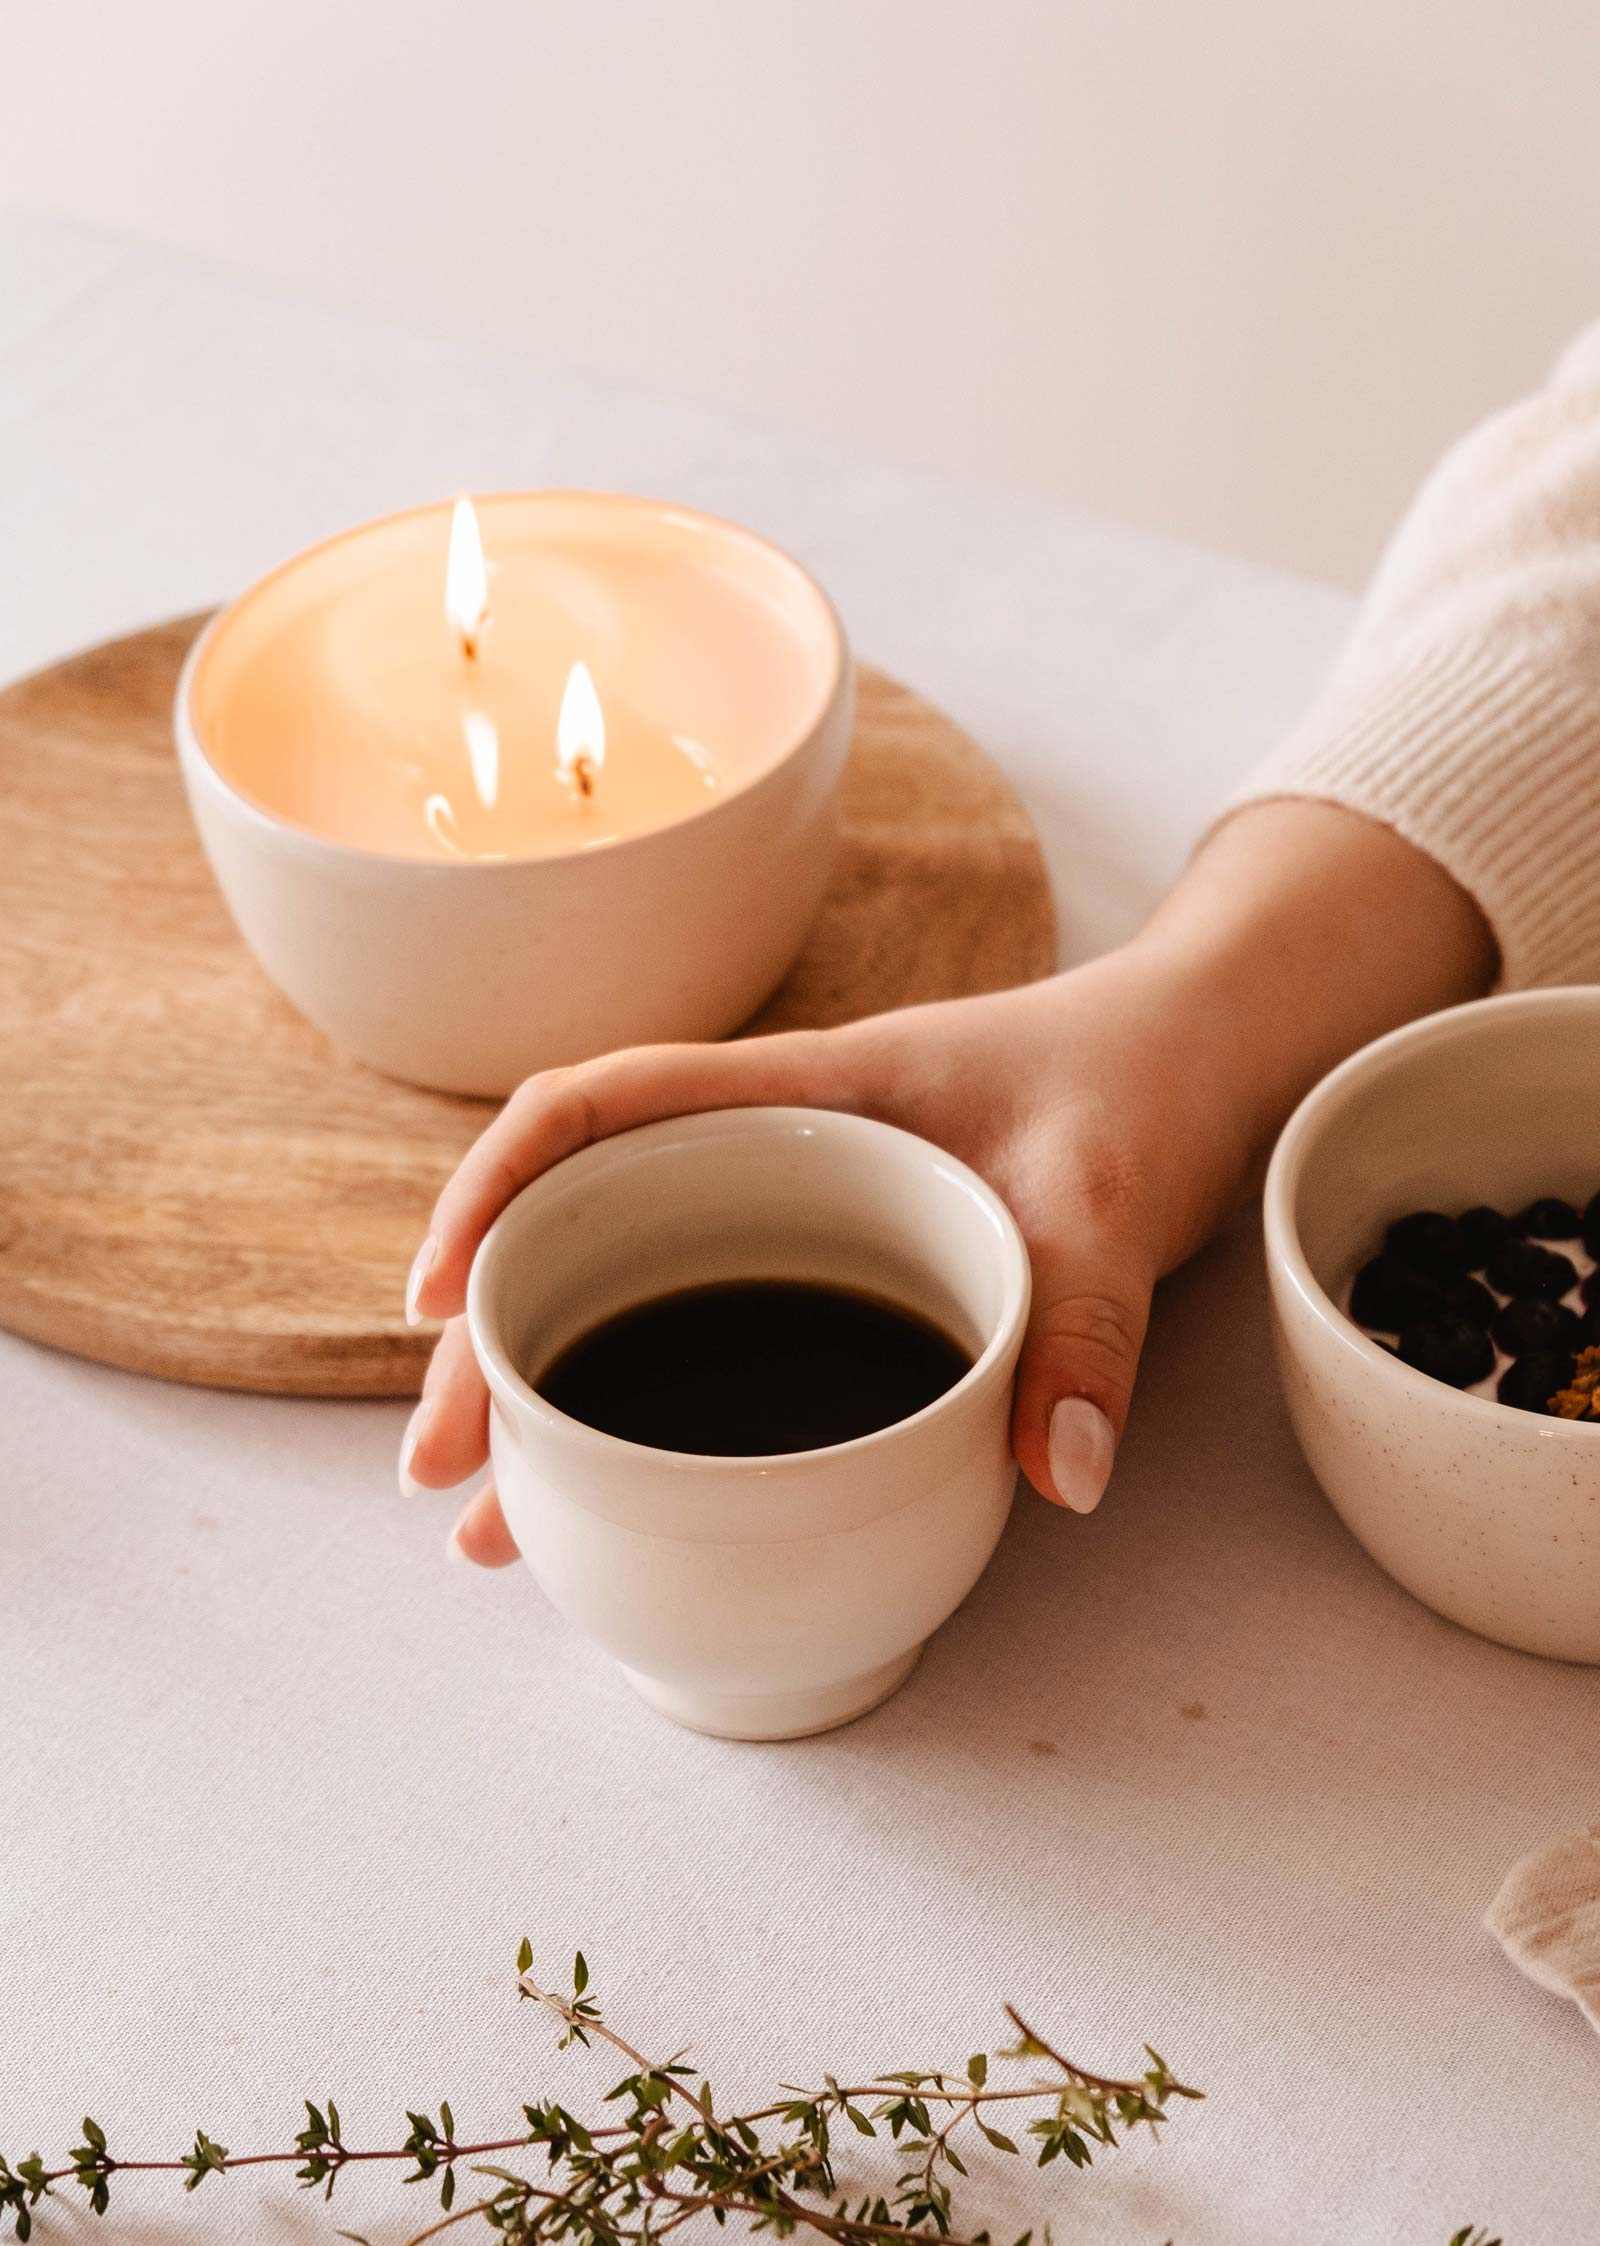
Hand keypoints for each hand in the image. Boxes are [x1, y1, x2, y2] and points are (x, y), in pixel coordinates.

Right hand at [400, 945, 1253, 1561]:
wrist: (1203, 1059)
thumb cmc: (1137, 1083)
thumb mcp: (1110, 1197)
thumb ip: (1086, 1327)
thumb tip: (1057, 1477)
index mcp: (800, 1094)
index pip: (594, 1107)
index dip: (493, 1188)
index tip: (441, 1297)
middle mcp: (772, 1154)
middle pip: (579, 1229)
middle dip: (493, 1345)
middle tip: (447, 1474)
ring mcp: (799, 1217)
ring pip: (631, 1297)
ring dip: (553, 1399)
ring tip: (496, 1525)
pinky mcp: (844, 1276)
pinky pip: (717, 1339)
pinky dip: (658, 1419)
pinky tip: (629, 1506)